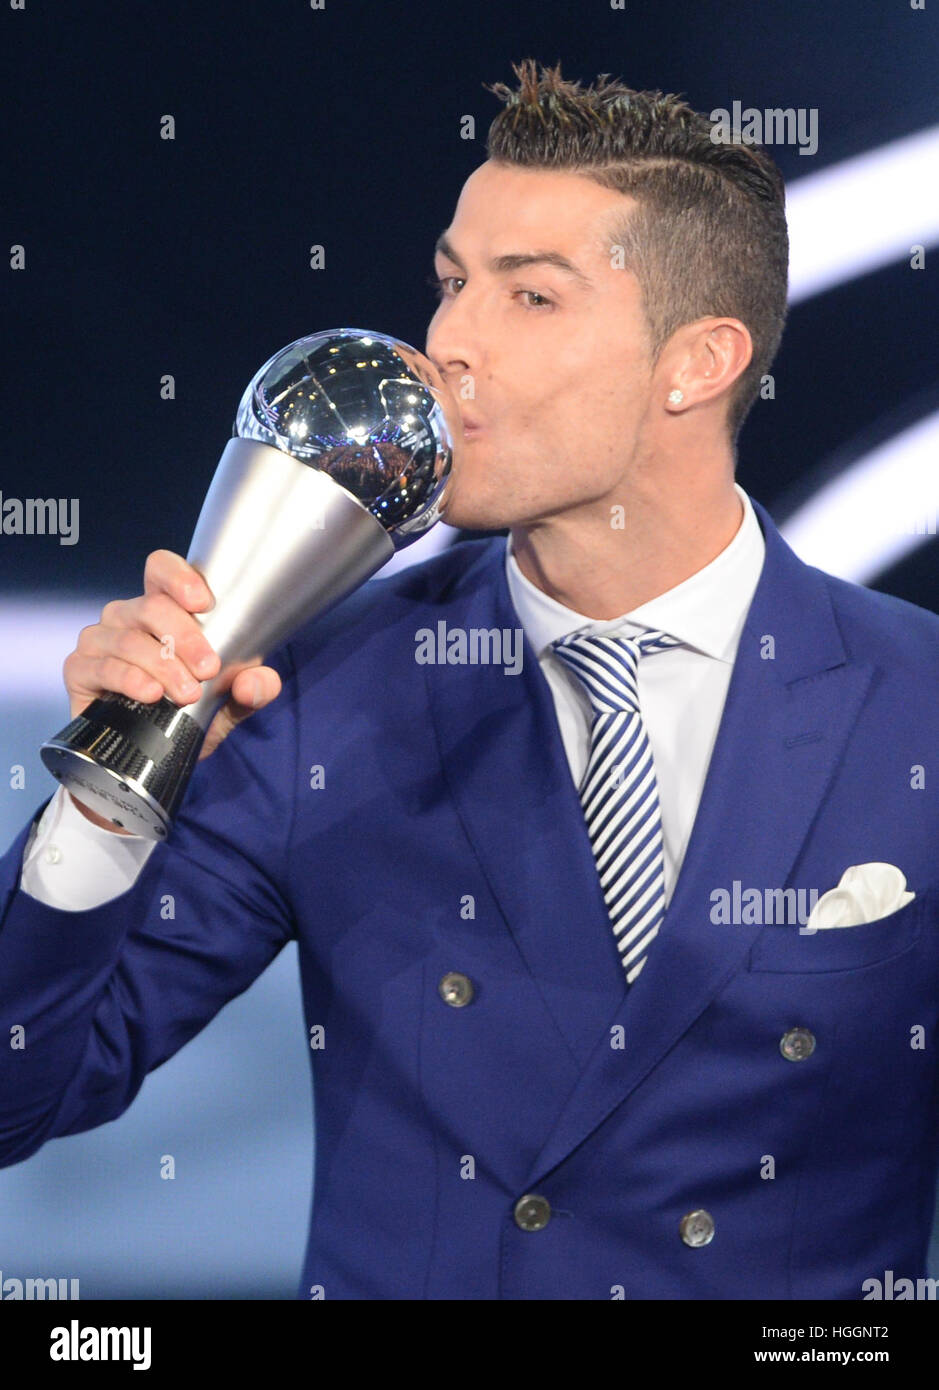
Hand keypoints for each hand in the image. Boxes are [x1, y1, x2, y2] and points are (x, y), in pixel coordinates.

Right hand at [62, 549, 282, 831]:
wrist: (157, 756)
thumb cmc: (191, 713)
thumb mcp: (234, 703)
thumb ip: (255, 689)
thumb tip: (256, 681)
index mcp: (164, 608)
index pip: (161, 569)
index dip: (178, 577)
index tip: (203, 603)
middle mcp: (128, 616)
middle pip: (151, 607)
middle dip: (185, 638)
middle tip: (209, 669)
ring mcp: (100, 640)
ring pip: (128, 639)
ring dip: (162, 665)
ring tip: (186, 693)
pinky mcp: (80, 671)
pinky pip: (100, 666)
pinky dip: (128, 679)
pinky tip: (149, 693)